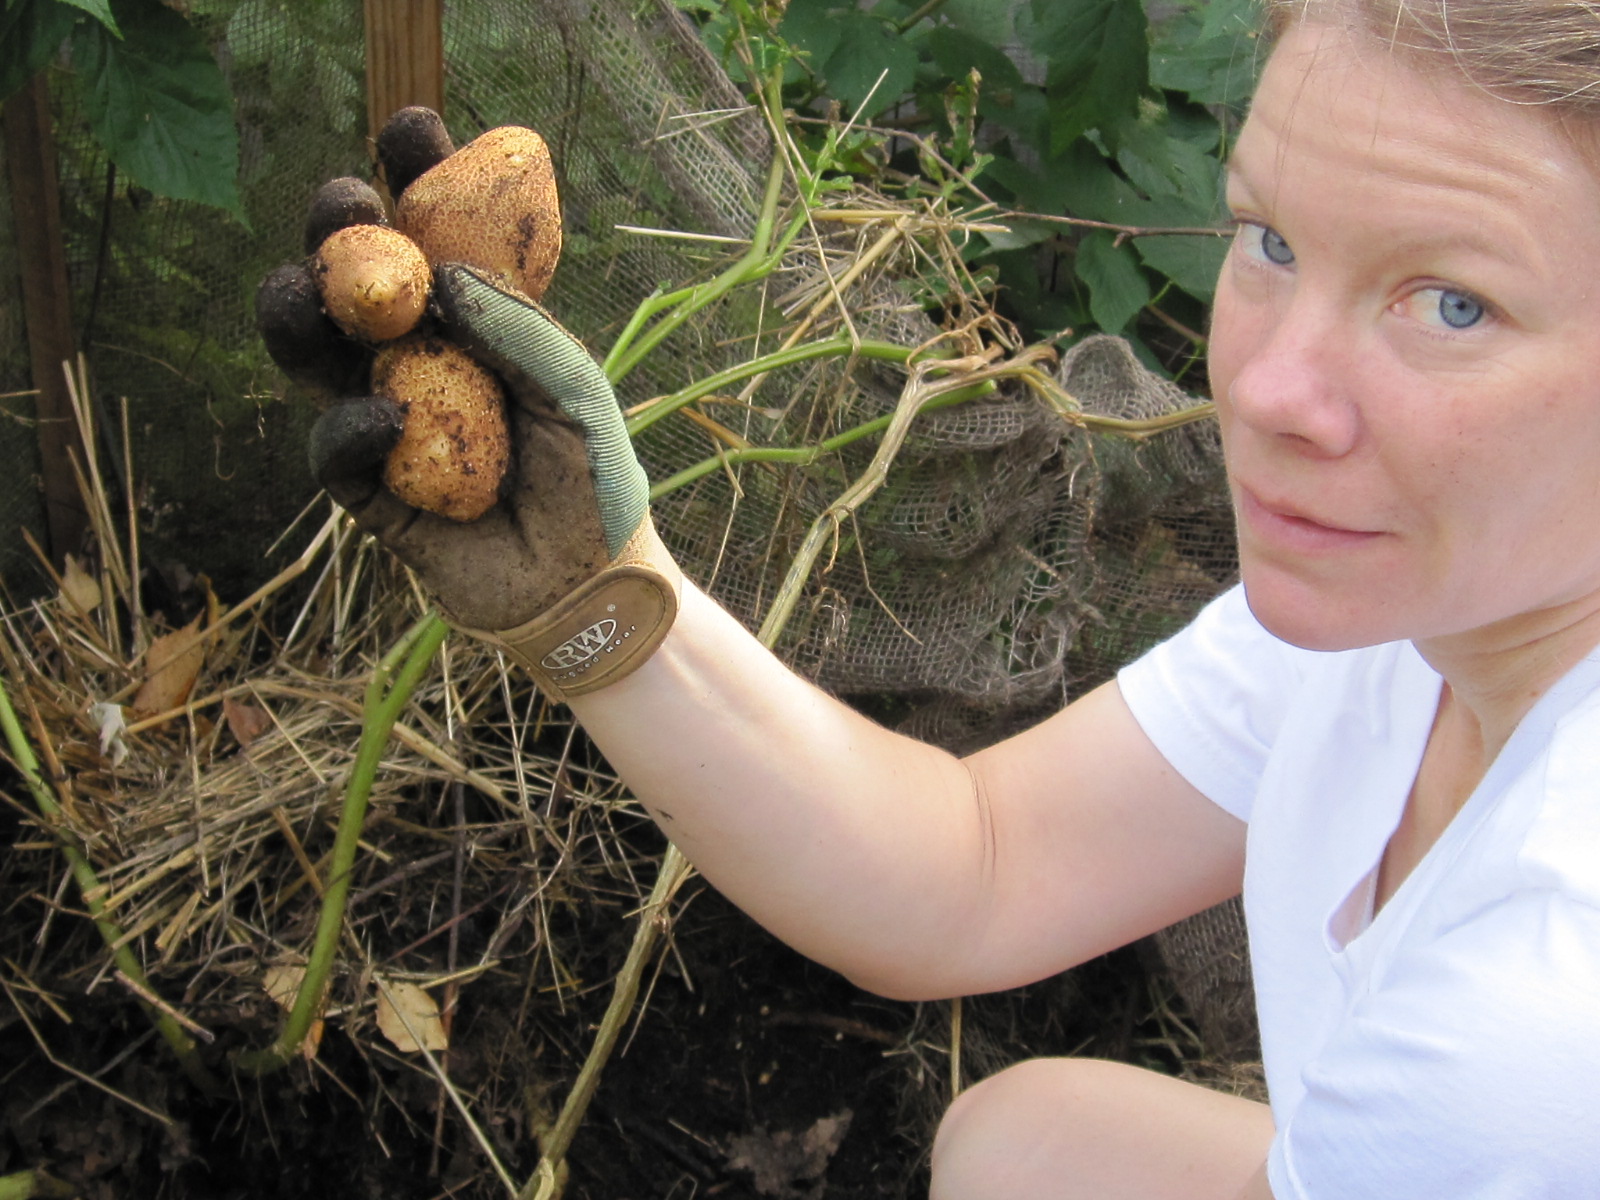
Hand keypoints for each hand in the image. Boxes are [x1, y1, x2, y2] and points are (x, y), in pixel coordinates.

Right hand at [257, 109, 679, 698]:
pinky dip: (351, 427)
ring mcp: (388, 424)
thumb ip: (515, 330)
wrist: (590, 587)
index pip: (434, 243)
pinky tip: (388, 419)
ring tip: (307, 294)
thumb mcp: (572, 390)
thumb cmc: (596, 480)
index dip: (414, 183)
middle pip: (356, 286)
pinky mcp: (370, 492)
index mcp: (474, 328)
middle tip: (341, 206)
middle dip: (338, 236)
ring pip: (317, 356)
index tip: (407, 131)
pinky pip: (333, 446)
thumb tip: (442, 274)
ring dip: (301, 316)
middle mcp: (421, 365)